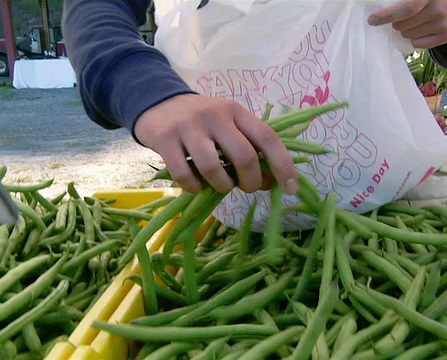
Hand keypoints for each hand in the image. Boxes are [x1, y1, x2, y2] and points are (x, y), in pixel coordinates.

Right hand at [134, 94, 297, 194]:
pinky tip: (196, 185)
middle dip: (251, 181)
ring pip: (213, 168)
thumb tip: (270, 181)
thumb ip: (249, 149)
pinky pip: (184, 174)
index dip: (284, 165)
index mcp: (237, 112)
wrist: (156, 103)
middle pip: (244, 156)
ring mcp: (189, 127)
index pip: (268, 138)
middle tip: (246, 187)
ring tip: (220, 185)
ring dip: (222, 186)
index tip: (290, 188)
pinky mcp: (165, 139)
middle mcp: (216, 116)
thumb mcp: (228, 126)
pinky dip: (195, 187)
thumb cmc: (201, 122)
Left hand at [368, 0, 446, 48]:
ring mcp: (444, 23)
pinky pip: (418, 44)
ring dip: (404, 31)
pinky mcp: (446, 35)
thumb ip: (398, 0)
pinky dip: (414, 39)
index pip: (406, 9)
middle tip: (398, 19)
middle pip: (404, 25)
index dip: (387, 15)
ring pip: (409, 36)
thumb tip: (375, 11)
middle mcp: (439, 9)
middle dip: (395, 24)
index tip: (372, 20)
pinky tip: (420, 29)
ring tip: (412, 22)